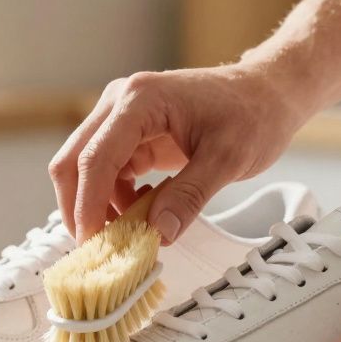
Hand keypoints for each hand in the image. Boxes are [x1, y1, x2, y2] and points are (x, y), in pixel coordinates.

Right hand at [49, 63, 304, 243]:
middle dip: (79, 207)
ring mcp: (122, 118)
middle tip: (96, 248)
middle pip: (74, 160)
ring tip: (128, 235)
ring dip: (98, 206)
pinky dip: (115, 199)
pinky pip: (107, 172)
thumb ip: (190, 196)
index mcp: (139, 100)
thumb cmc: (252, 114)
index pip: (96, 157)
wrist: (266, 93)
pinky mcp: (130, 135)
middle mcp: (120, 103)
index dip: (89, 204)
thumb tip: (158, 233)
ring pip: (84, 169)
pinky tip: (142, 213)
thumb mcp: (228, 159)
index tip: (93, 243)